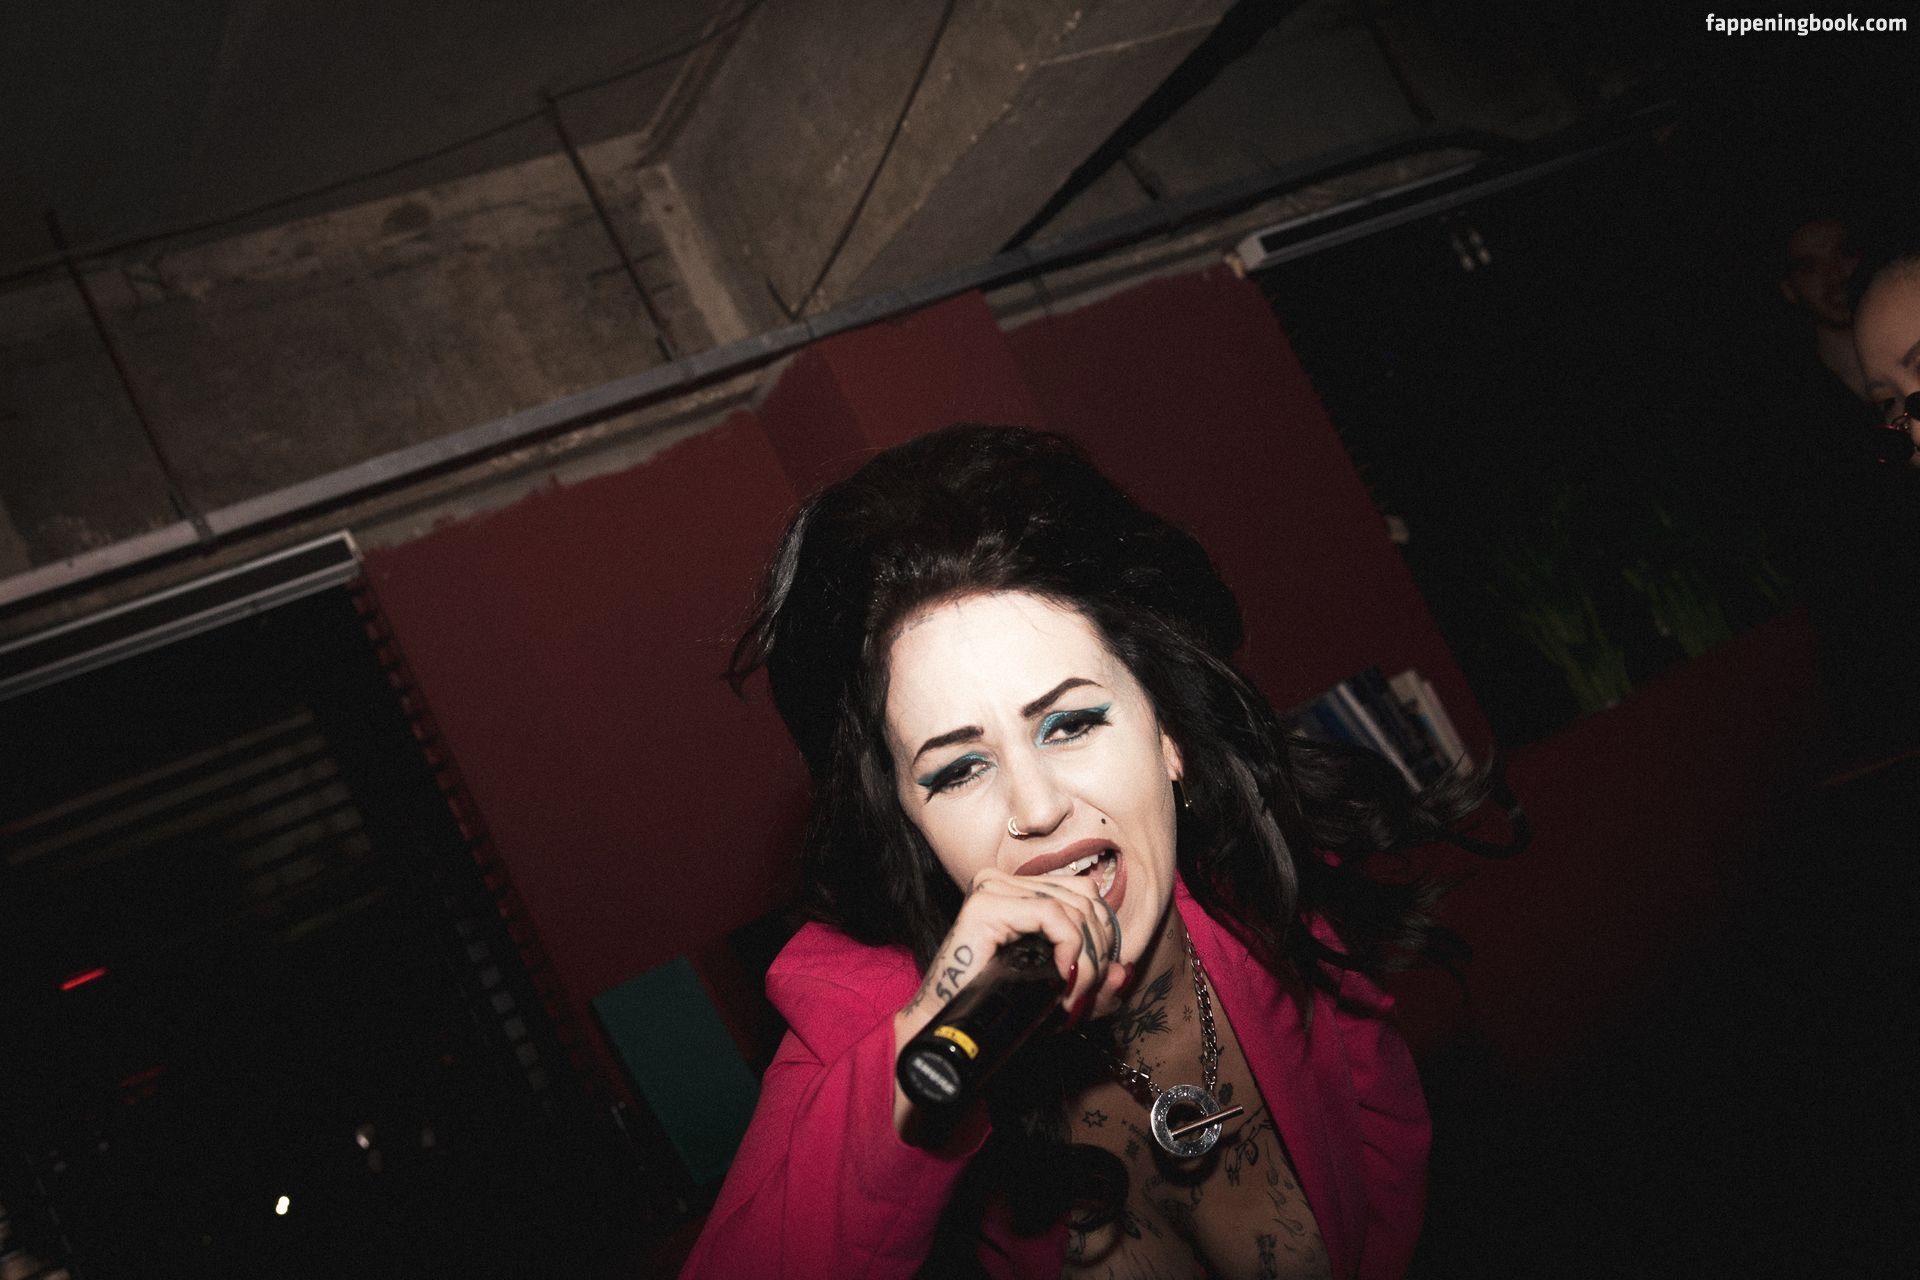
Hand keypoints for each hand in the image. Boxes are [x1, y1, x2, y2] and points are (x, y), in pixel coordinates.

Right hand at [891, 868, 1127, 1134]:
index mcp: (1019, 891)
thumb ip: (1094, 986)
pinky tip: (1061, 978)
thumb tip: (1122, 972)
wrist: (950, 1030)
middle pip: (1085, 898)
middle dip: (1099, 951)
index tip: (1096, 980)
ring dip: (1086, 958)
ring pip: (1074, 907)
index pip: (1084, 893)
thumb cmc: (998, 1011)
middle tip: (1085, 995)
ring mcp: (992, 888)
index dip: (1103, 936)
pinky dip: (1070, 948)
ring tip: (1072, 996)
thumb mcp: (1056, 995)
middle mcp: (1004, 881)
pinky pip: (1053, 915)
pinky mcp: (986, 905)